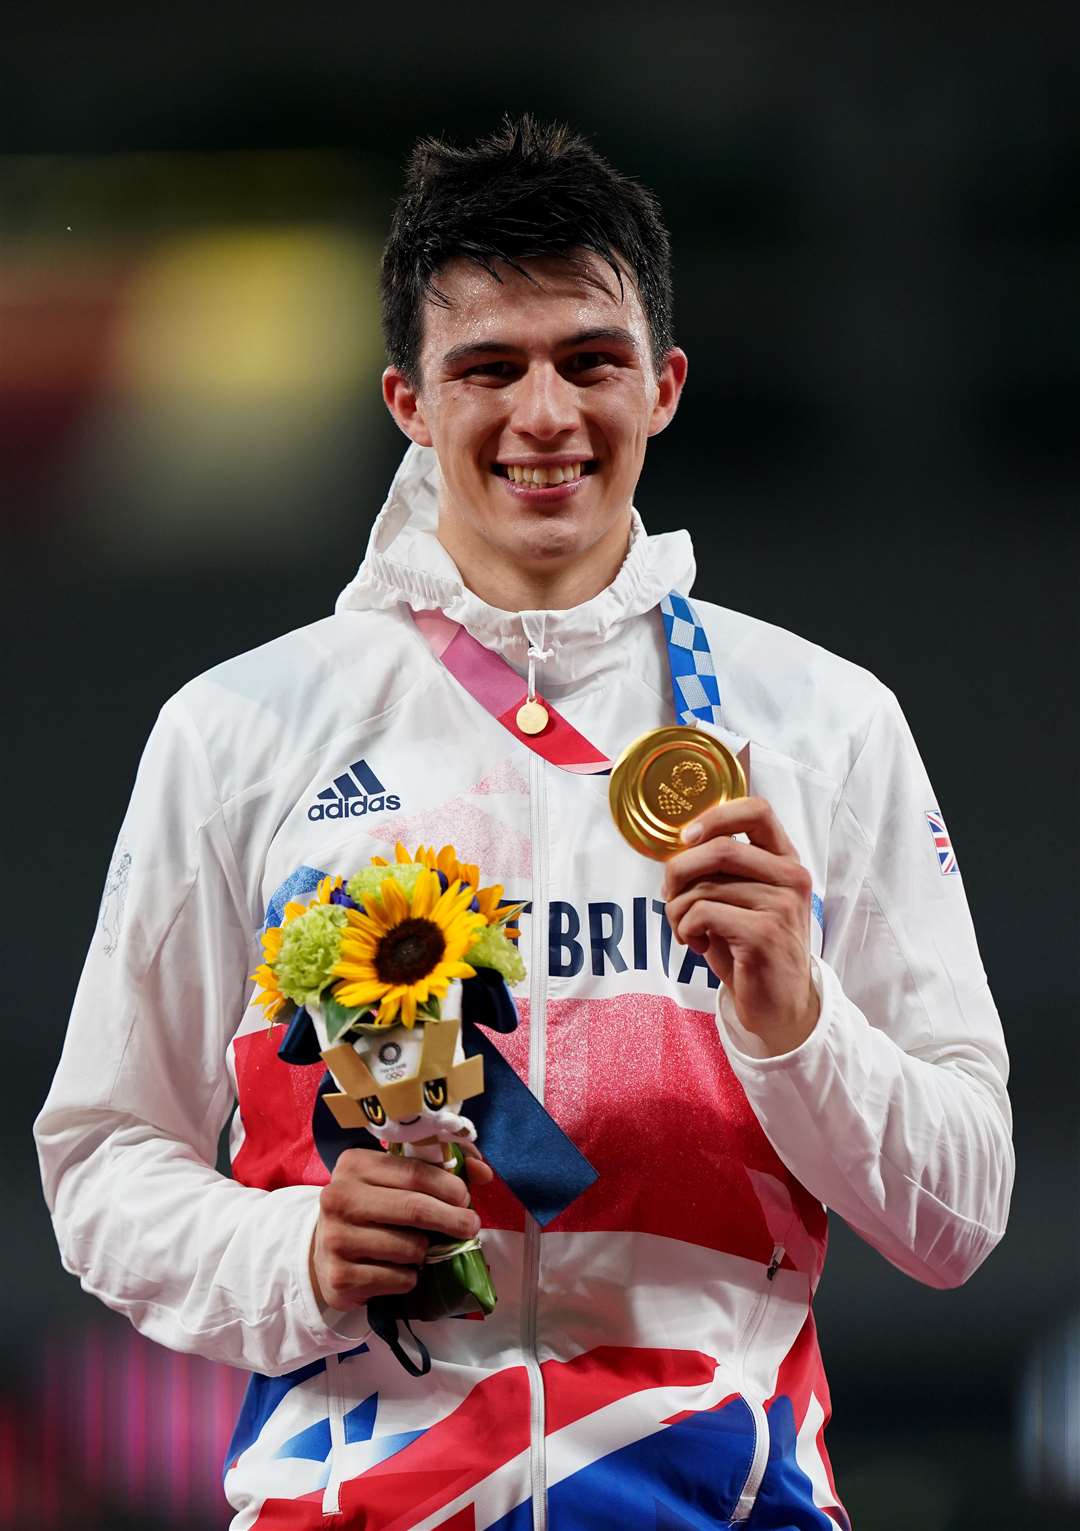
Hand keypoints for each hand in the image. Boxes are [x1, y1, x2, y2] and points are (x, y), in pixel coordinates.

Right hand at [310, 1146, 492, 1309]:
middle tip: (470, 1226)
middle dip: (451, 1219)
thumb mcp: (395, 1182)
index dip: (448, 1185)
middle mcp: (338, 1198)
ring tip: (417, 1249)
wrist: (325, 1252)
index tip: (466, 1198)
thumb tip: (482, 1171)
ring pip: (409, 1248)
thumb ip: (439, 1170)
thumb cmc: (371, 1210)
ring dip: (424, 1252)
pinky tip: (398, 1270)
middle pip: (414, 1208)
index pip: (414, 1172)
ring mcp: (335, 1239)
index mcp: (354, 1164)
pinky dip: (409, 1278)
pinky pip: (398, 1279)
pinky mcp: (340, 1277)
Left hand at [661, 795, 819, 1055]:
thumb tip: (678, 849)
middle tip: (670, 897)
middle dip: (678, 871)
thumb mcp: (742, 901)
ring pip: (703, 887)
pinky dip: (685, 928)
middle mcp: (791, 877)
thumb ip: (723, 871)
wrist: (779, 1008)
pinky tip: (698, 946)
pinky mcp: (764, 934)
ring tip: (688, 931)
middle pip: (719, 848)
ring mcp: (782, 905)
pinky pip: (701, 913)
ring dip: (677, 911)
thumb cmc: (751, 950)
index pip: (758, 810)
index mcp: (786, 861)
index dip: (715, 815)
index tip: (688, 838)